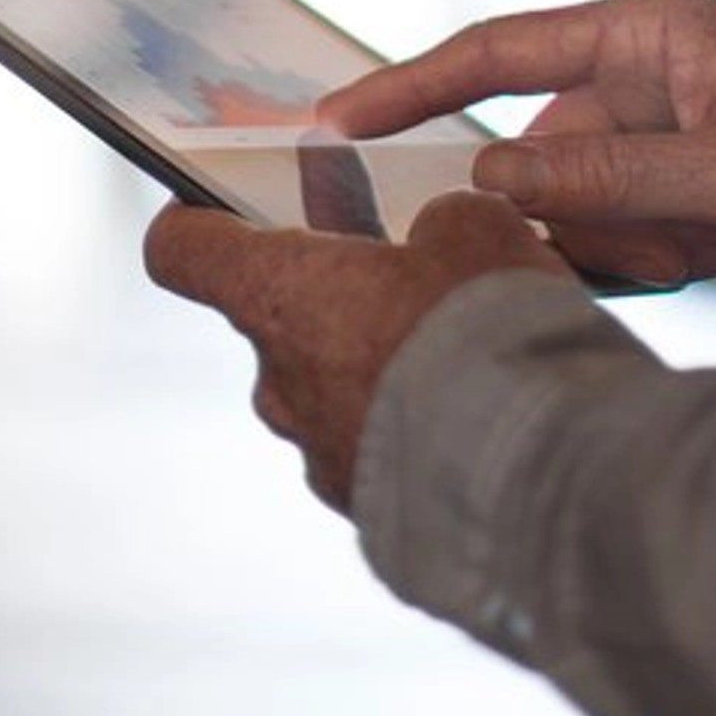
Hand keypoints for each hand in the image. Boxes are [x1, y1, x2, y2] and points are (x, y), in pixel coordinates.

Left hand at [143, 189, 570, 510]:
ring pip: (333, 389)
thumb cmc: (486, 337)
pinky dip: (415, 430)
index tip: (213, 206)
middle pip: (279, 319)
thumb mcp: (477, 231)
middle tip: (401, 269)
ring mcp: (318, 453)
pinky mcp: (367, 509)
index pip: (182, 251)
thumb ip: (442, 222)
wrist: (534, 474)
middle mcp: (278, 381)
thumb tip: (441, 238)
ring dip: (380, 365)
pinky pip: (378, 450)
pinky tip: (481, 416)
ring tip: (465, 352)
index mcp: (278, 295)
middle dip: (335, 292)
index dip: (196, 220)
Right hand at [317, 0, 715, 292]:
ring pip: (583, 199)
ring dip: (641, 240)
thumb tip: (490, 178)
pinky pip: (623, 217)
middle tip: (685, 242)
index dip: (406, 88)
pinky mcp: (677, 154)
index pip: (493, 51)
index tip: (334, 126)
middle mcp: (642, 56)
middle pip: (543, 153)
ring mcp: (659, 107)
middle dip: (596, 218)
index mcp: (647, 26)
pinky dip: (664, 247)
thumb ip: (606, 178)